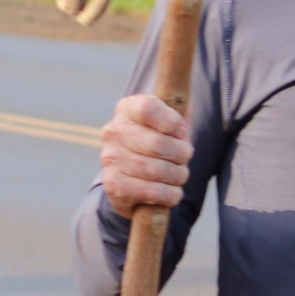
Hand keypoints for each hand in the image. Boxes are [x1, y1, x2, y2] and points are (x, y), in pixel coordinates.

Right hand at [100, 94, 192, 214]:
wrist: (135, 177)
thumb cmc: (160, 142)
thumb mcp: (172, 121)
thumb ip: (180, 107)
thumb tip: (184, 101)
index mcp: (127, 108)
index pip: (149, 108)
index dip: (173, 122)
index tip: (181, 132)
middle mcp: (113, 131)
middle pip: (158, 143)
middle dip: (182, 154)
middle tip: (184, 158)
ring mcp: (110, 159)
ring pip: (157, 170)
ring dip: (178, 175)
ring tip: (179, 175)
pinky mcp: (113, 185)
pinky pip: (151, 191)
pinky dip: (169, 194)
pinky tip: (172, 192)